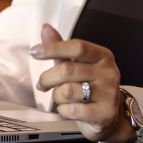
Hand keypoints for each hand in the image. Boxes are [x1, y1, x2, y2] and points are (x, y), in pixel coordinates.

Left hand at [30, 24, 133, 142]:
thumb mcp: (76, 64)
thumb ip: (61, 47)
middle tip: (42, 83)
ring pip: (67, 91)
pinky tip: (68, 108)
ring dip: (56, 95)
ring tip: (60, 96)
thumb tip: (46, 28)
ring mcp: (108, 93)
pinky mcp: (105, 113)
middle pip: (67, 70)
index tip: (34, 51)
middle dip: (47, 78)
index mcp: (102, 56)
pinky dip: (63, 110)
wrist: (108, 114)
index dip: (53, 48)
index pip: (77, 47)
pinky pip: (72, 110)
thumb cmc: (89, 85)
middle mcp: (108, 72)